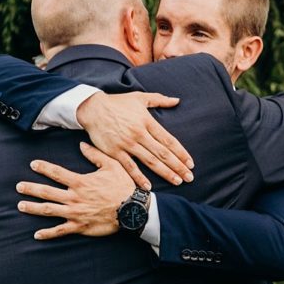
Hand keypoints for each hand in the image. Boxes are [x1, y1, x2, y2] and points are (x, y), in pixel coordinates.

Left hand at [17, 141, 142, 238]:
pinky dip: (48, 233)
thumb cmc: (123, 186)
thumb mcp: (111, 165)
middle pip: (47, 192)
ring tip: (20, 206)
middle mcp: (74, 197)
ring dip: (33, 208)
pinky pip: (60, 231)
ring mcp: (75, 213)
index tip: (32, 164)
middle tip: (18, 187)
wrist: (132, 210)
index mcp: (80, 182)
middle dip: (31, 189)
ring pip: (49, 210)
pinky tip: (36, 234)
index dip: (44, 168)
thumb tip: (81, 144)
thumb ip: (95, 155)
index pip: (57, 173)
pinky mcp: (79, 227)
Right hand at [74, 90, 192, 186]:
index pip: (168, 140)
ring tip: (177, 181)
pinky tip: (148, 186)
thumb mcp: (140, 97)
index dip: (181, 152)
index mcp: (147, 121)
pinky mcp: (114, 151)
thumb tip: (177, 100)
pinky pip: (129, 167)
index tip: (190, 163)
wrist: (93, 108)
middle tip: (189, 177)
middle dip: (178, 166)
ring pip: (150, 161)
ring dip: (165, 172)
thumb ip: (159, 99)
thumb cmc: (117, 103)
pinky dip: (139, 177)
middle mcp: (139, 133)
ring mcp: (127, 143)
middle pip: (163, 153)